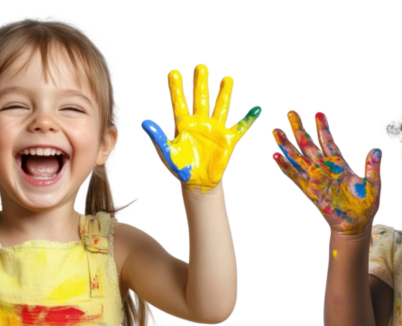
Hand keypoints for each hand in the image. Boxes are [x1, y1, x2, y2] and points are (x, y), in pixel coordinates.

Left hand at [139, 62, 261, 193]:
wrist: (197, 183)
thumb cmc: (180, 167)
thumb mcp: (166, 153)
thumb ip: (157, 137)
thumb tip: (144, 121)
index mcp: (183, 123)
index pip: (179, 102)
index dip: (176, 88)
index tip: (174, 72)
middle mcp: (200, 121)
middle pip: (201, 98)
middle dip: (201, 83)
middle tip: (201, 66)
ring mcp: (215, 128)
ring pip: (221, 106)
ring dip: (225, 93)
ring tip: (228, 78)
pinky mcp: (229, 139)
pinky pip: (241, 127)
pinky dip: (249, 118)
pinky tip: (257, 108)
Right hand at [270, 110, 383, 234]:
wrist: (355, 226)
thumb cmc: (365, 206)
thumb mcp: (374, 184)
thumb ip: (373, 167)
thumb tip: (376, 149)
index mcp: (340, 164)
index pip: (329, 141)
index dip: (323, 128)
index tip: (318, 113)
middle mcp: (325, 168)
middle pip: (309, 145)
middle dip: (300, 129)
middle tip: (290, 112)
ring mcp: (316, 179)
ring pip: (298, 158)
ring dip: (287, 144)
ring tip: (275, 130)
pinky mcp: (309, 191)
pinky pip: (295, 177)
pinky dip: (285, 167)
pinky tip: (275, 156)